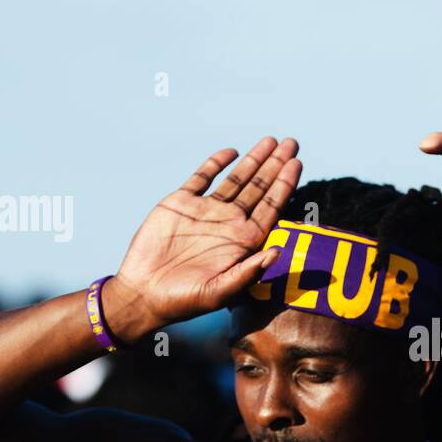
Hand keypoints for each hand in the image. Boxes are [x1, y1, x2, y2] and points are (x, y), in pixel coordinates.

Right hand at [110, 138, 301, 336]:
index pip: (271, 207)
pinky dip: (216, 164)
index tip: (297, 163)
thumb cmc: (185, 300)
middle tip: (292, 143)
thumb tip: (278, 252)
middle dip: (276, 165)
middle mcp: (229, 223)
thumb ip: (249, 272)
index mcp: (244, 242)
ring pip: (236, 179)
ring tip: (271, 141)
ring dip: (253, 160)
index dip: (285, 185)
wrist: (143, 293)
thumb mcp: (220, 291)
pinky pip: (203, 178)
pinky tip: (231, 152)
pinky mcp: (180, 204)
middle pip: (259, 188)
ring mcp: (206, 211)